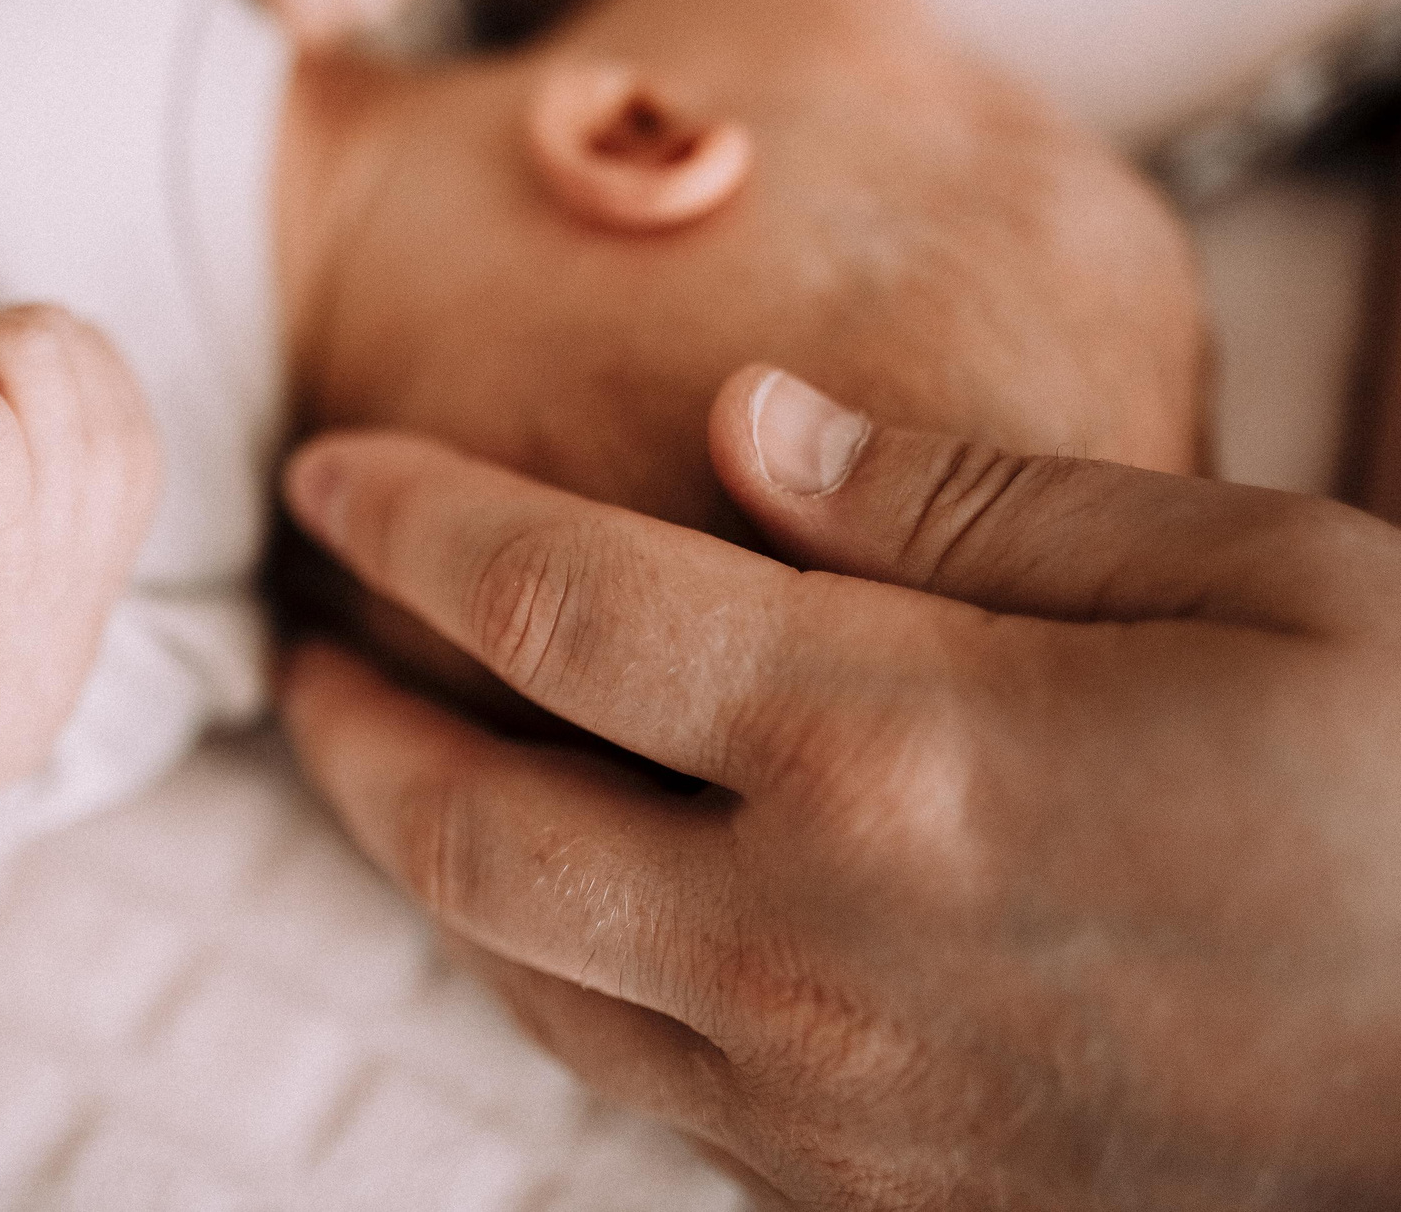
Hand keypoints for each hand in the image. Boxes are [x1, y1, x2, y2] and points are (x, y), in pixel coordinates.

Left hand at [277, 365, 1400, 1209]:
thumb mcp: (1254, 577)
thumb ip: (960, 499)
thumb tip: (740, 425)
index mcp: (897, 748)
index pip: (549, 603)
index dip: (408, 521)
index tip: (328, 471)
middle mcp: (815, 940)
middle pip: (468, 821)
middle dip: (348, 724)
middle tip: (304, 645)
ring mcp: (829, 1098)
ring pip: (520, 970)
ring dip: (419, 856)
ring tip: (384, 763)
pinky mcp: (865, 1198)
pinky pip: (631, 1074)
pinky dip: (544, 968)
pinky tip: (551, 904)